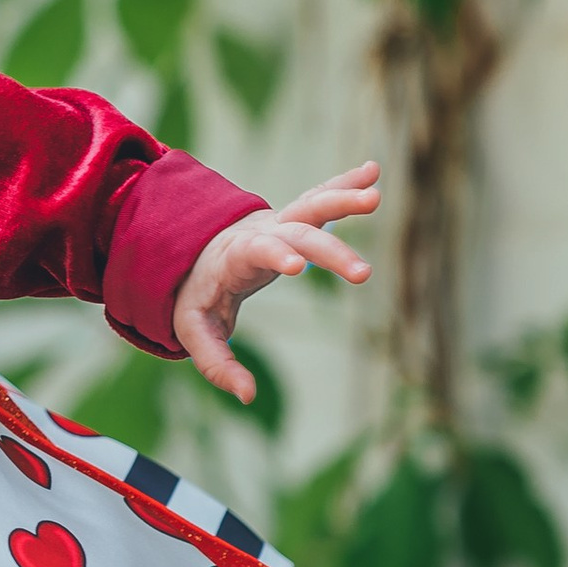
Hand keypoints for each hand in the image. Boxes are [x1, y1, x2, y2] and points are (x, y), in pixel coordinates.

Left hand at [172, 160, 380, 401]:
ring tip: (376, 195)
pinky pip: (320, 197)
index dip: (275, 255)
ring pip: (312, 206)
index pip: (257, 251)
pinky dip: (344, 183)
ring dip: (342, 199)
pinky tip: (374, 170)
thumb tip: (246, 396)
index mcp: (235, 256)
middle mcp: (260, 233)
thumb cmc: (195, 295)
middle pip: (297, 234)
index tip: (297, 267)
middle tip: (363, 274)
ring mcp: (279, 223)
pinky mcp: (294, 220)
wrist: (191, 253)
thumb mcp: (193, 331)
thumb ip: (216, 363)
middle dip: (329, 251)